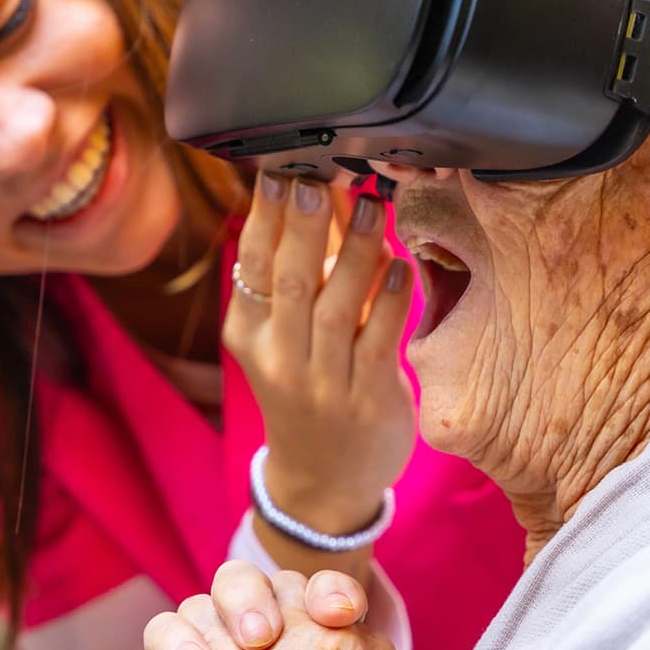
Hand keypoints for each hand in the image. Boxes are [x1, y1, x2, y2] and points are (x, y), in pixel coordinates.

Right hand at [225, 174, 416, 565]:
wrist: (323, 481)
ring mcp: (322, 381)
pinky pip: (379, 339)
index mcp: (249, 334)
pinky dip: (391, 298)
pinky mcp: (366, 398)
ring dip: (356, 251)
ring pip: (337, 306)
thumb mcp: (287, 334)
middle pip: (290, 278)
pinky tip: (400, 263)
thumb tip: (323, 192)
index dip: (265, 214)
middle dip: (305, 221)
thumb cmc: (307, 389)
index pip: (252, 263)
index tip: (280, 168)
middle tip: (318, 173)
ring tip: (370, 204)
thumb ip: (305, 270)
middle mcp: (279, 357)